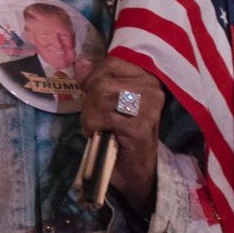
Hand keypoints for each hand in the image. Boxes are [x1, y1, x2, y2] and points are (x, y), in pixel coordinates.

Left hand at [79, 56, 163, 213]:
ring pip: (100, 95)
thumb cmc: (119, 133)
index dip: (93, 79)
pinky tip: (101, 135)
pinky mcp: (141, 126)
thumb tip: (81, 62)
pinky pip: (103, 116)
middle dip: (90, 102)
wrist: (133, 170)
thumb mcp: (106, 100)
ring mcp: (149, 107)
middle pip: (101, 80)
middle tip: (96, 119)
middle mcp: (152, 89)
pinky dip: (93, 126)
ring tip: (100, 128)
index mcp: (147, 78)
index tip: (94, 97)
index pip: (110, 62)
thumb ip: (96, 80)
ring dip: (90, 116)